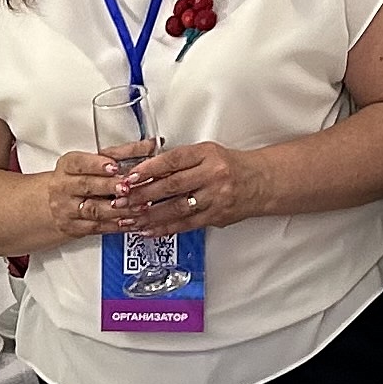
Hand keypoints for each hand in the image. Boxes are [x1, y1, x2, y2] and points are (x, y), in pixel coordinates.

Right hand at [29, 143, 148, 244]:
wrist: (53, 205)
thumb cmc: (77, 179)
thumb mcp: (92, 162)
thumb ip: (119, 153)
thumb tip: (151, 145)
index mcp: (67, 166)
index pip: (79, 163)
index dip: (96, 164)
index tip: (114, 166)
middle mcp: (64, 187)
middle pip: (87, 186)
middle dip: (109, 187)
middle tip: (128, 186)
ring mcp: (68, 209)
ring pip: (94, 210)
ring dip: (119, 209)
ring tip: (138, 206)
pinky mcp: (75, 228)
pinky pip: (98, 228)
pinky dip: (117, 225)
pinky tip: (132, 221)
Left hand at [122, 138, 272, 231]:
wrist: (261, 182)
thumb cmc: (230, 165)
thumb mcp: (207, 153)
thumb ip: (180, 161)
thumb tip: (146, 171)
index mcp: (207, 154)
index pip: (172, 160)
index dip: (148, 169)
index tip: (129, 177)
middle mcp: (211, 175)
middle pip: (171, 186)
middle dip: (142, 195)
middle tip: (121, 200)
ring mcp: (214, 197)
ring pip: (176, 208)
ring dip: (149, 215)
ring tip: (130, 219)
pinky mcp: (216, 216)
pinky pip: (186, 224)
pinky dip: (165, 228)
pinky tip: (149, 230)